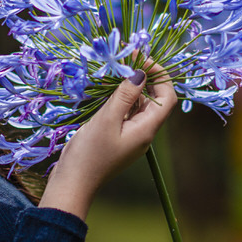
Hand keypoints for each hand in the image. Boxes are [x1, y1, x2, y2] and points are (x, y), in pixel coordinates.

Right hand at [38, 62, 176, 219]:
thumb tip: (141, 72)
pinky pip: (127, 111)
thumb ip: (125, 95)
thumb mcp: (107, 120)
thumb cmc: (90, 154)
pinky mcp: (118, 135)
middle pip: (156, 98)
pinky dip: (121, 97)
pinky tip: (108, 87)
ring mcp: (132, 134)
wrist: (73, 183)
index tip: (141, 59)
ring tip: (117, 68)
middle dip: (146, 76)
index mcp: (147, 129)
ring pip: (140, 104)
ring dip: (132, 85)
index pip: (167, 96)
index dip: (159, 75)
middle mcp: (144, 131)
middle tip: (127, 59)